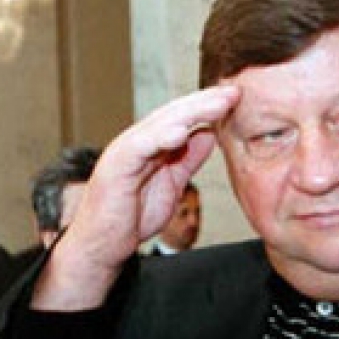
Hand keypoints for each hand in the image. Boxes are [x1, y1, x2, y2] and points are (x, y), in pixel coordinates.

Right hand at [32, 86, 240, 309]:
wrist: (103, 246)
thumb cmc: (131, 216)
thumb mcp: (172, 183)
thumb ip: (188, 159)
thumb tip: (209, 134)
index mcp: (151, 145)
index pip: (182, 117)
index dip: (208, 107)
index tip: (235, 99)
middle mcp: (138, 142)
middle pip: (174, 114)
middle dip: (205, 102)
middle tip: (233, 92)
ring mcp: (125, 152)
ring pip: (160, 124)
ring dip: (191, 112)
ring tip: (217, 105)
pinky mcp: (115, 167)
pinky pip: (139, 147)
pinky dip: (159, 137)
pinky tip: (181, 132)